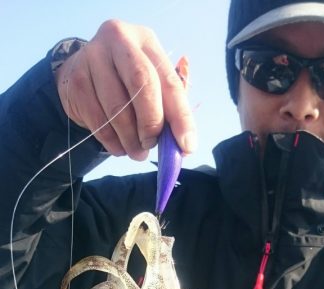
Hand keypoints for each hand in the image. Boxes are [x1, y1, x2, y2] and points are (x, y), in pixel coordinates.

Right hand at [54, 19, 196, 160]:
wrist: (81, 74)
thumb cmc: (127, 83)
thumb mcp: (152, 84)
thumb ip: (171, 108)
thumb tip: (186, 143)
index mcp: (147, 41)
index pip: (170, 81)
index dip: (181, 116)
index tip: (187, 145)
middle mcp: (119, 40)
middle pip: (142, 85)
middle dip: (151, 123)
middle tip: (152, 145)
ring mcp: (93, 56)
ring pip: (117, 108)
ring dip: (131, 140)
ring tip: (137, 152)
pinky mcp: (76, 79)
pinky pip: (98, 121)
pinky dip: (112, 142)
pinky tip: (119, 147)